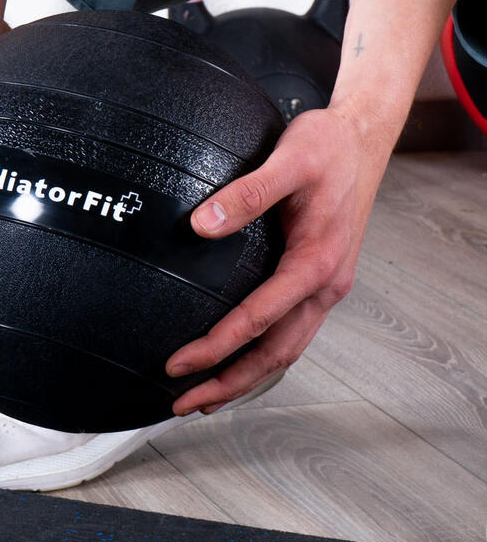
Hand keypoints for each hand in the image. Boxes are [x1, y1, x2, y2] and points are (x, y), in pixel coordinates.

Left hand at [165, 105, 392, 415]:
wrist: (361, 139)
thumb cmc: (328, 148)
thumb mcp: (288, 160)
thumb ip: (247, 193)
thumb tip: (201, 225)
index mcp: (317, 262)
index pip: (259, 318)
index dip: (217, 346)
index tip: (179, 363)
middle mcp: (324, 283)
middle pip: (275, 353)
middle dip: (229, 382)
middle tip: (183, 402)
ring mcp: (323, 285)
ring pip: (285, 349)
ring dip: (246, 377)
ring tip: (206, 396)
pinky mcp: (316, 278)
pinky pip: (290, 329)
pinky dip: (263, 353)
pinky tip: (239, 356)